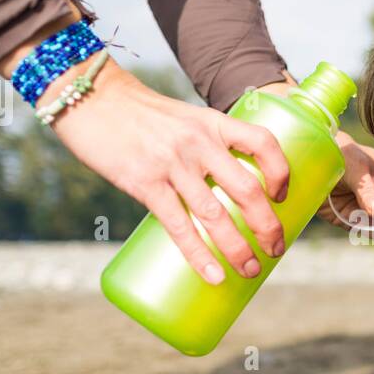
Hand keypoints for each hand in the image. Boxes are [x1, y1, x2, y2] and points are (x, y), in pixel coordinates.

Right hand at [50, 60, 289, 283]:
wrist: (90, 97)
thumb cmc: (138, 115)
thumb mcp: (183, 119)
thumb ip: (204, 146)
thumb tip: (221, 189)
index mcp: (213, 124)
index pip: (263, 143)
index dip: (280, 172)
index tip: (283, 196)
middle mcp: (199, 143)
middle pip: (247, 190)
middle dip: (268, 226)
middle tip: (277, 249)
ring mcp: (173, 164)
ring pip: (216, 215)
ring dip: (238, 249)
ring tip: (251, 270)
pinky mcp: (145, 183)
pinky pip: (179, 226)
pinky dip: (199, 256)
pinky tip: (213, 275)